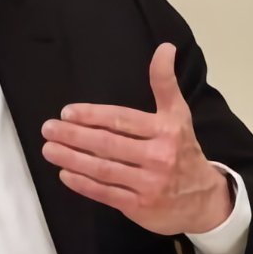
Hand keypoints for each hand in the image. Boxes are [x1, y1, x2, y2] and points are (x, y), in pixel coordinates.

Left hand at [40, 43, 233, 234]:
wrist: (204, 199)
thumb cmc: (184, 150)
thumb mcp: (179, 114)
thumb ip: (165, 82)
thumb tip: (164, 47)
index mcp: (167, 130)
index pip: (123, 120)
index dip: (93, 115)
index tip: (67, 112)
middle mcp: (159, 155)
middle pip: (109, 144)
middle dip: (75, 136)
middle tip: (49, 129)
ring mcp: (148, 183)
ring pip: (103, 169)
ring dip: (72, 159)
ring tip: (49, 149)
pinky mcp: (139, 206)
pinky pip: (105, 193)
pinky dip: (83, 184)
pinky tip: (65, 174)